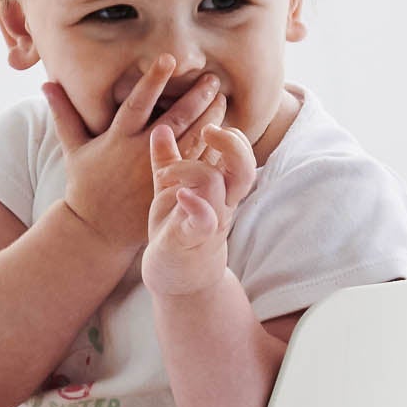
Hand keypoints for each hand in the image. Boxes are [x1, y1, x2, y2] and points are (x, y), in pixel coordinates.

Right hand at [44, 53, 226, 254]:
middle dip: (196, 97)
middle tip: (213, 79)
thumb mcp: (73, 149)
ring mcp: (159, 172)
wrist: (97, 231)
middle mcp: (140, 153)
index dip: (153, 81)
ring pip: (192, 140)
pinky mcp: (171, 189)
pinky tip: (226, 134)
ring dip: (211, 119)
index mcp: (118, 139)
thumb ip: (64, 114)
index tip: (168, 59)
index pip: (138, 103)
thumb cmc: (85, 186)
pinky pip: (198, 167)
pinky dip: (212, 149)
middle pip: (175, 119)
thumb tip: (46, 82)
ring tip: (223, 100)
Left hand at [141, 117, 256, 297]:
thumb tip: (162, 127)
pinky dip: (194, 203)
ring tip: (165, 176)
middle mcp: (221, 204)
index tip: (208, 129)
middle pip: (244, 168)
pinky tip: (179, 195)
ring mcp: (209, 222)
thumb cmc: (177, 231)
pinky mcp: (192, 239)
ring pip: (216, 184)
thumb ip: (168, 160)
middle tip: (208, 131)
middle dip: (231, 143)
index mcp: (220, 190)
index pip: (242, 156)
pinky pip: (203, 219)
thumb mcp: (172, 191)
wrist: (176, 280)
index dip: (233, 137)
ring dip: (188, 169)